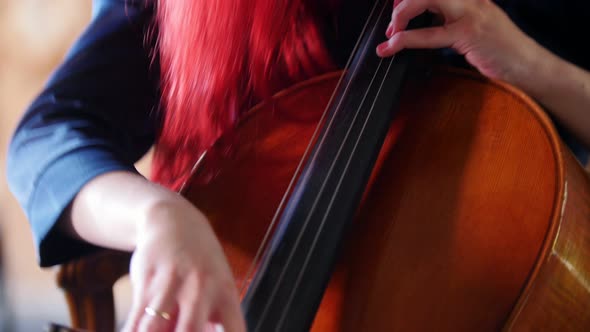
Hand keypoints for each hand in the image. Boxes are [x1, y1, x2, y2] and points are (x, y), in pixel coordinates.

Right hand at [121, 196, 245, 331]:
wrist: (174, 221)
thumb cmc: (201, 265)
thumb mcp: (220, 287)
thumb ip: (217, 321)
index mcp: (226, 294)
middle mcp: (202, 289)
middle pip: (190, 331)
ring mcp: (173, 284)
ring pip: (154, 328)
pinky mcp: (147, 281)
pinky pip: (134, 319)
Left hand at [376, 0, 542, 84]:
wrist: (528, 65)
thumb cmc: (501, 50)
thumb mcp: (473, 28)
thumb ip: (449, 21)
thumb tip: (421, 24)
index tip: (396, 7)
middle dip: (402, 3)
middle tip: (392, 22)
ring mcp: (470, 12)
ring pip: (425, 0)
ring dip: (400, 15)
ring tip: (391, 33)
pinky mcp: (468, 33)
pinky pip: (429, 34)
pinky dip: (406, 39)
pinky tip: (394, 45)